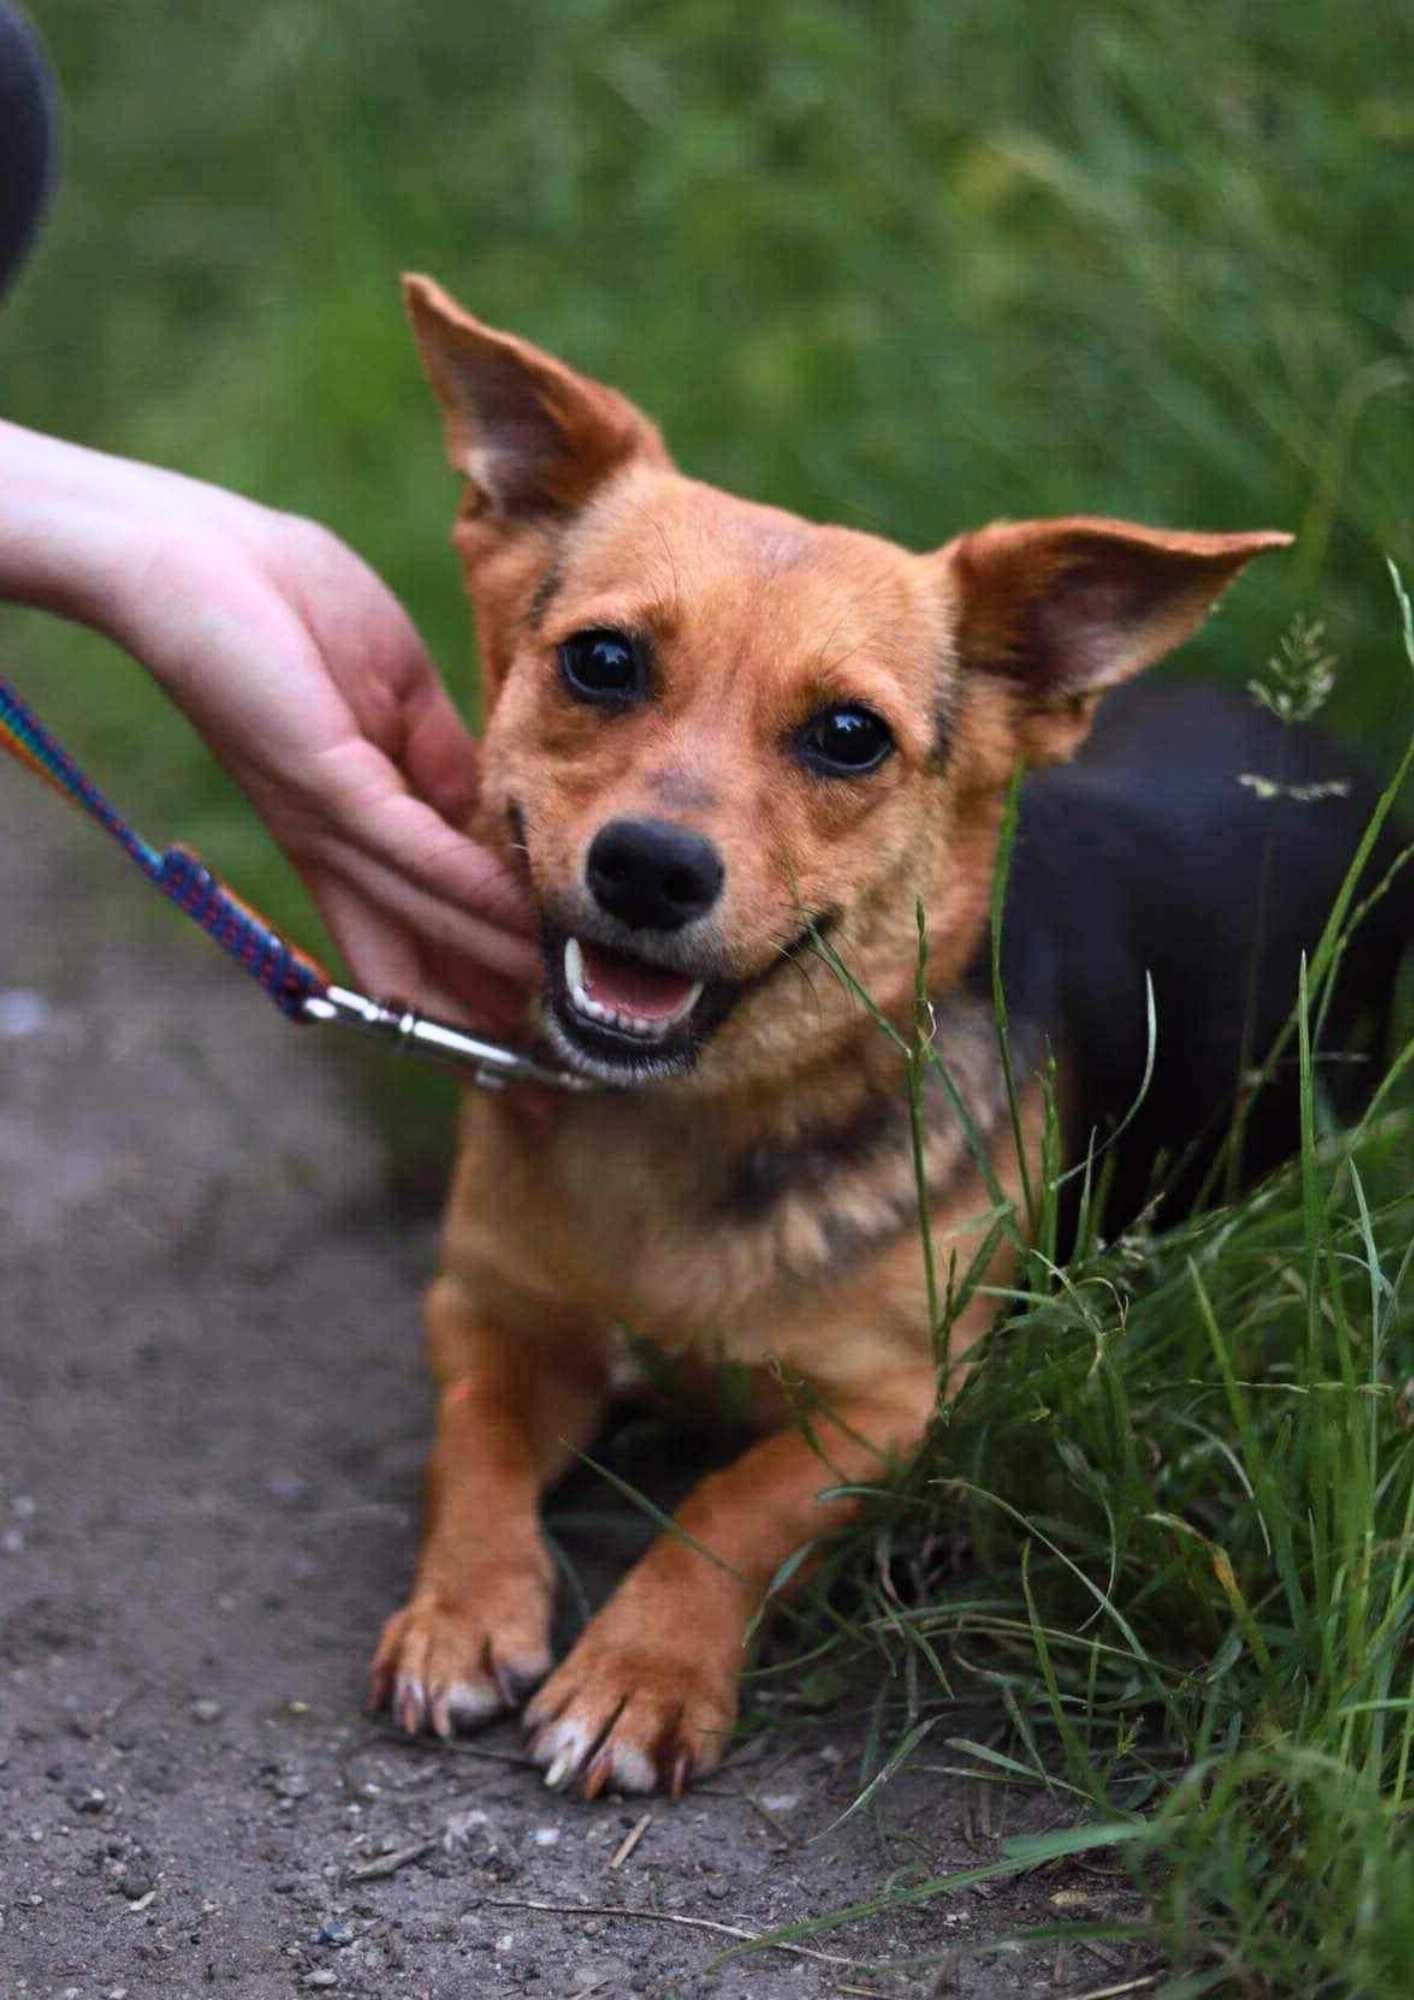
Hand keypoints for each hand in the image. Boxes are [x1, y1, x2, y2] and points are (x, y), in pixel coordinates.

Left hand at [0, 422, 537, 1029]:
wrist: (197, 559)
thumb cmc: (290, 604)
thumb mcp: (396, 694)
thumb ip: (444, 763)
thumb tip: (498, 819)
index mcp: (348, 826)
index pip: (419, 926)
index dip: (478, 978)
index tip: (541, 1015)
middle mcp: (334, 849)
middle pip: (413, 961)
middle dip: (480, 1018)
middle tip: (551, 1070)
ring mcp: (329, 825)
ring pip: (423, 920)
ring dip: (496, 964)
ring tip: (559, 1000)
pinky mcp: (328, 791)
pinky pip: (416, 859)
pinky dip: (474, 896)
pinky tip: (524, 923)